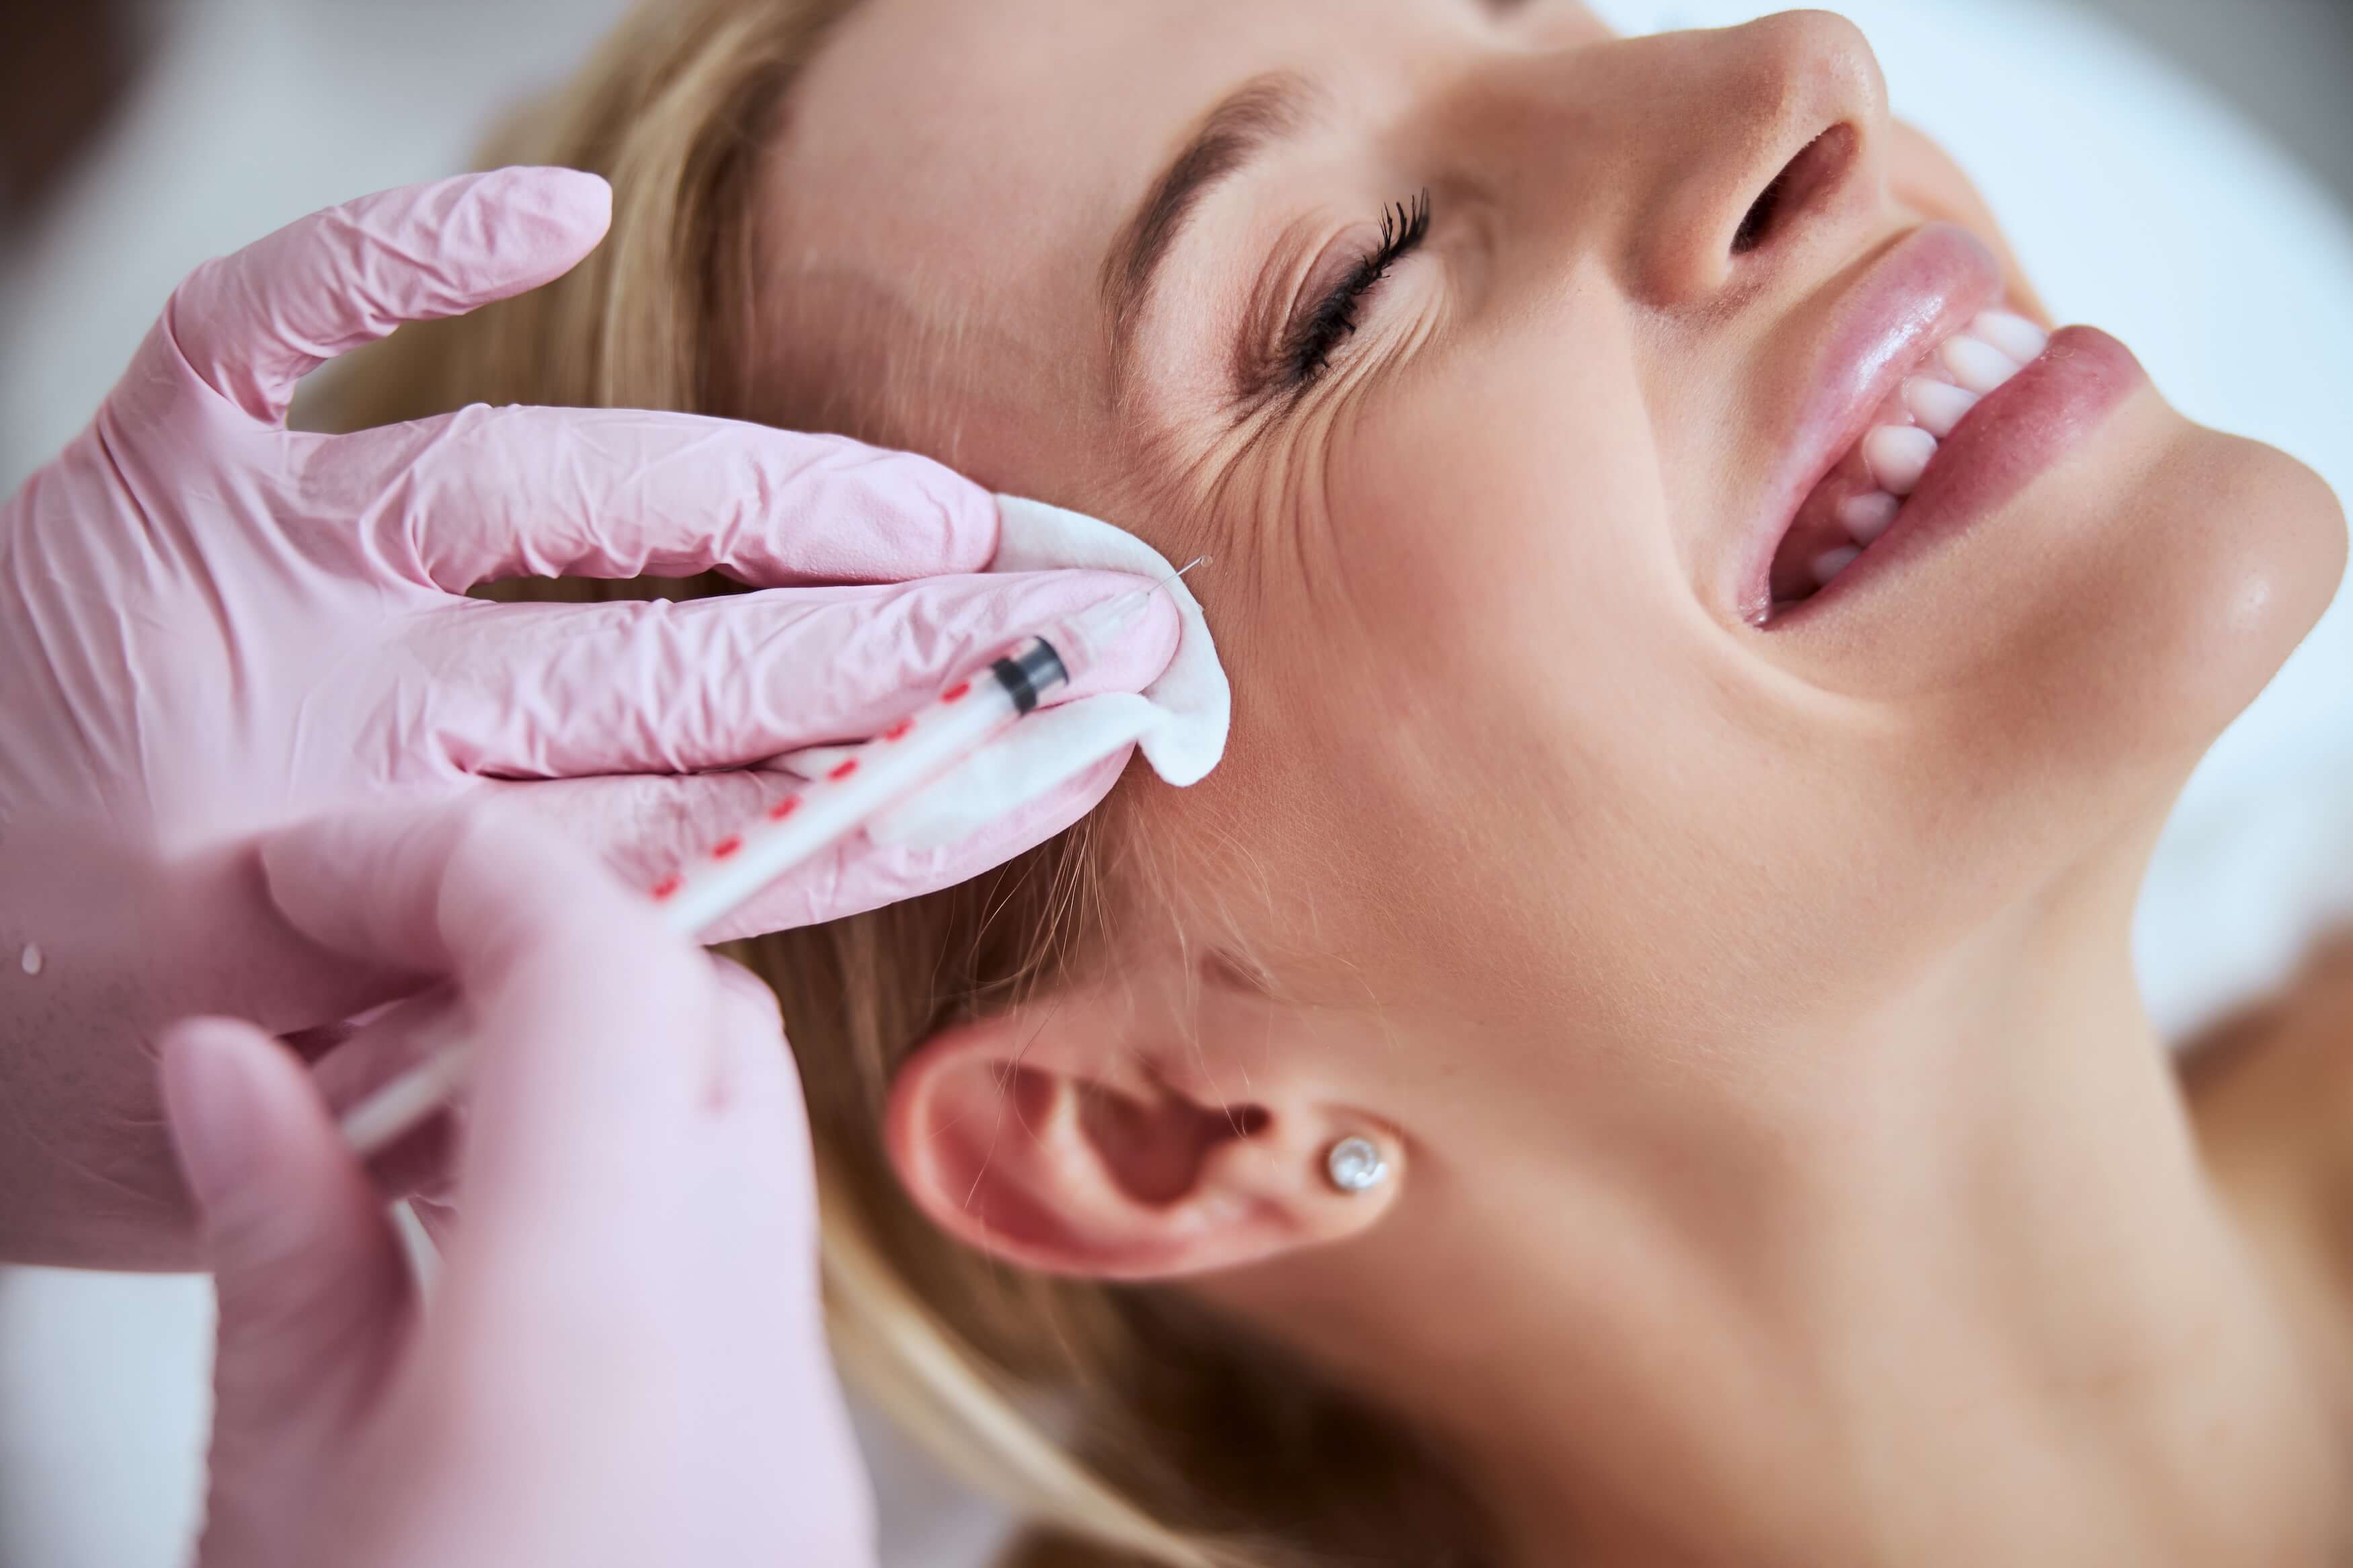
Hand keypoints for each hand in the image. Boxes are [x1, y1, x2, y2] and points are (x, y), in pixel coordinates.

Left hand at [0, 168, 1175, 1264]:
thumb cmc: (83, 1074)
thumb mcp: (327, 1126)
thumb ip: (514, 1066)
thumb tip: (698, 1007)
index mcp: (419, 909)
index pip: (731, 837)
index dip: (909, 798)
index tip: (1058, 760)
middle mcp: (363, 734)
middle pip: (687, 675)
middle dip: (903, 653)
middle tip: (1072, 624)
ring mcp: (265, 591)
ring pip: (558, 505)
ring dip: (764, 507)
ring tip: (931, 516)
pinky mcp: (148, 481)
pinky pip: (277, 322)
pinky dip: (411, 250)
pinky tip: (565, 207)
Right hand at [164, 805, 872, 1567]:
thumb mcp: (278, 1499)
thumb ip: (279, 1253)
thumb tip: (235, 1071)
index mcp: (600, 1322)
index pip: (600, 966)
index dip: (456, 871)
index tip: (325, 878)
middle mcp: (751, 1350)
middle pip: (702, 1020)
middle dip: (528, 961)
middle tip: (358, 1006)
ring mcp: (803, 1421)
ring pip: (743, 1131)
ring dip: (582, 1078)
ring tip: (391, 1146)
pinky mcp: (801, 1477)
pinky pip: (746, 1257)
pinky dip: (633, 1193)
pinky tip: (484, 1255)